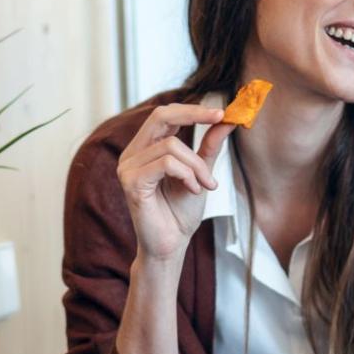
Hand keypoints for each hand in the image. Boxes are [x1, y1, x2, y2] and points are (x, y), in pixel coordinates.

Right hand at [115, 104, 237, 262]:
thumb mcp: (200, 172)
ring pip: (171, 146)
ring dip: (197, 165)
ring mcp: (128, 167)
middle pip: (161, 116)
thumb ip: (209, 146)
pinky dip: (187, 175)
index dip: (192, 109)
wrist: (171, 245)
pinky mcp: (131, 182)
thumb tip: (226, 120)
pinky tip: (193, 190)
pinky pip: (167, 164)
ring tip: (205, 185)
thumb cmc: (180, 213)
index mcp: (144, 148)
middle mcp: (131, 154)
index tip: (221, 111)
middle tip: (220, 119)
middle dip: (194, 115)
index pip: (164, 114)